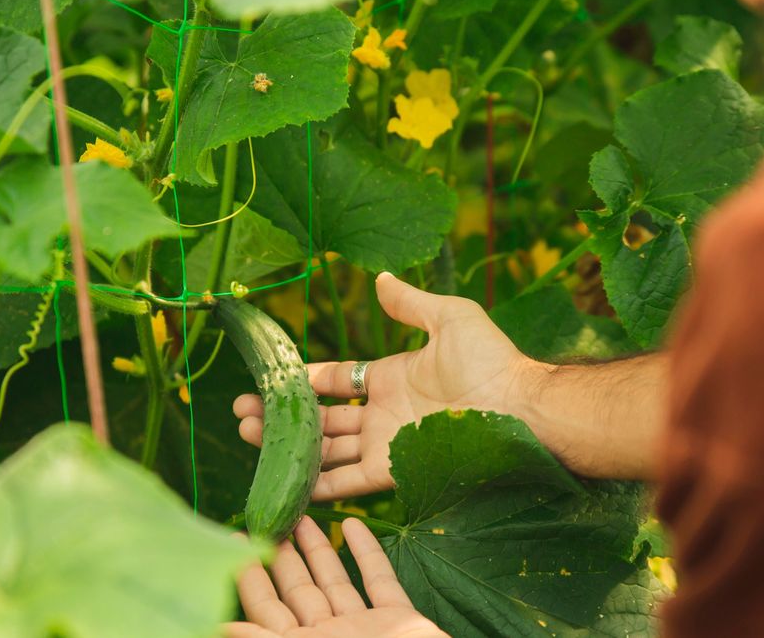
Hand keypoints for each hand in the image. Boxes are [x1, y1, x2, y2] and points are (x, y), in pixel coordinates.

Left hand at [223, 517, 446, 637]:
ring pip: (335, 582)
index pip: (264, 609)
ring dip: (320, 549)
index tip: (233, 538)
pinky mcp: (399, 619)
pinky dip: (368, 554)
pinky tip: (354, 525)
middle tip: (267, 516)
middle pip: (297, 591)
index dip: (248, 575)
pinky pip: (380, 581)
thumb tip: (210, 626)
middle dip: (280, 554)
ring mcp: (364, 629)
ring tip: (304, 515)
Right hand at [234, 272, 538, 498]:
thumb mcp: (449, 319)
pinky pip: (349, 481)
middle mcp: (382, 414)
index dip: (304, 380)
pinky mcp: (393, 472)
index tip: (271, 379)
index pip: (336, 380)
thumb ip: (410, 305)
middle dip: (282, 416)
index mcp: (390, 378)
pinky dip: (318, 485)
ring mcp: (385, 444)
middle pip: (322, 418)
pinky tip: (285, 480)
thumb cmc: (490, 361)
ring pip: (325, 449)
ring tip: (248, 436)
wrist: (520, 408)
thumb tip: (380, 278)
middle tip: (242, 414)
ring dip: (289, 445)